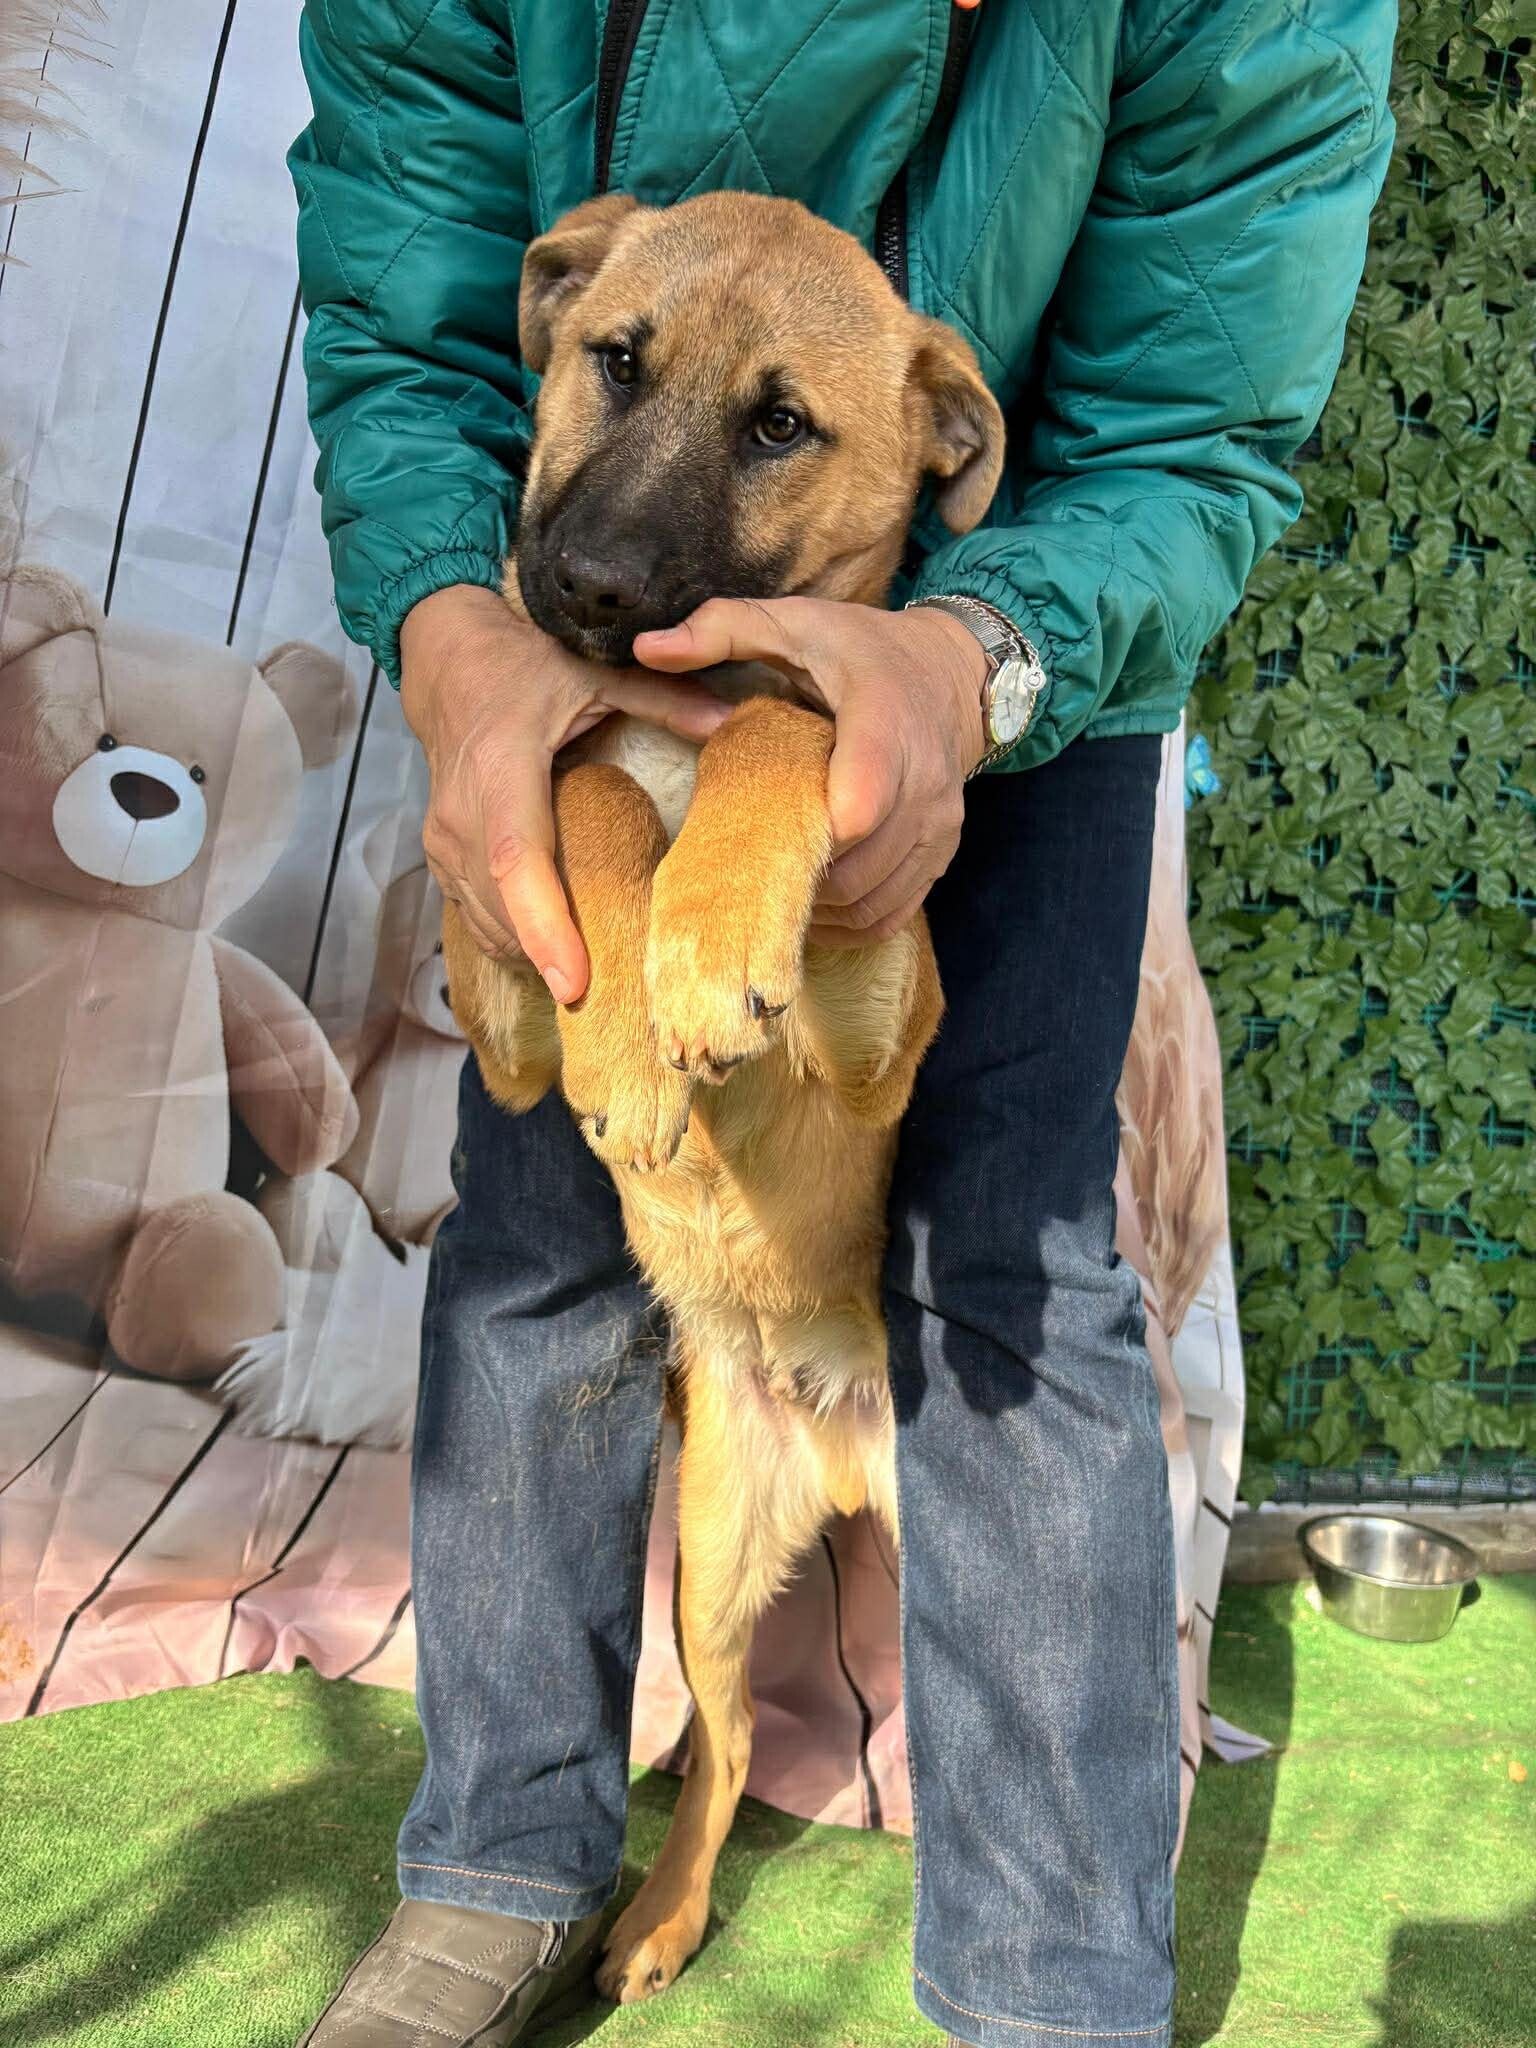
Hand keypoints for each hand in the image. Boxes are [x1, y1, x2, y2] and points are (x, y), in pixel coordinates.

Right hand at [400, 584, 729, 999]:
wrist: (448, 664)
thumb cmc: (523, 667)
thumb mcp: (594, 671)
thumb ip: (664, 698)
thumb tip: (731, 724)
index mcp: (503, 769)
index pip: (518, 862)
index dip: (545, 927)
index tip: (577, 985)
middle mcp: (463, 815)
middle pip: (502, 910)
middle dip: (551, 961)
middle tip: (612, 1004)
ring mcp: (443, 842)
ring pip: (486, 924)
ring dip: (534, 958)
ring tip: (594, 984)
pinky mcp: (440, 858)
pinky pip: (476, 917)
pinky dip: (515, 941)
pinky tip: (556, 952)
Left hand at [634, 597, 987, 944]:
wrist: (952, 673)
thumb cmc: (862, 650)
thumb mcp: (795, 622)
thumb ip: (723, 629)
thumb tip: (645, 647)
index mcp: (884, 721)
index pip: (861, 802)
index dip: (812, 832)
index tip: (763, 829)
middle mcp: (924, 780)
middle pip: (857, 866)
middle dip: (795, 875)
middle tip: (743, 865)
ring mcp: (938, 825)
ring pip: (870, 900)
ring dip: (816, 907)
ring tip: (769, 886)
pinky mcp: (940, 855)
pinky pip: (891, 914)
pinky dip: (846, 924)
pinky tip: (808, 906)